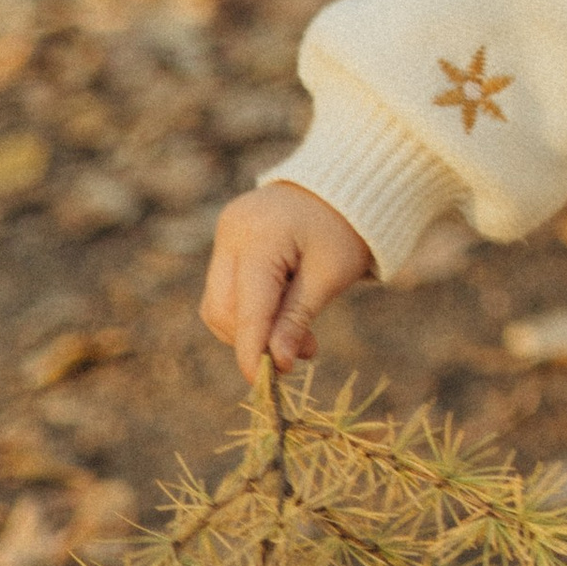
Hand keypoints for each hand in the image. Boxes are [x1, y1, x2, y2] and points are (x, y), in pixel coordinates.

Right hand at [201, 182, 374, 385]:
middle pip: (223, 308)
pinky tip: (283, 309)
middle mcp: (232, 231)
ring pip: (220, 301)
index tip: (266, 384)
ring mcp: (226, 232)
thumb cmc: (346, 227)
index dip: (253, 351)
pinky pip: (227, 286)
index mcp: (260, 236)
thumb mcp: (330, 275)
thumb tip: (278, 363)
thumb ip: (298, 318)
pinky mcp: (228, 237)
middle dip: (254, 339)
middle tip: (301, 352)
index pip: (248, 307)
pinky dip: (250, 308)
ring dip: (252, 328)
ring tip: (299, 333)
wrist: (346, 182)